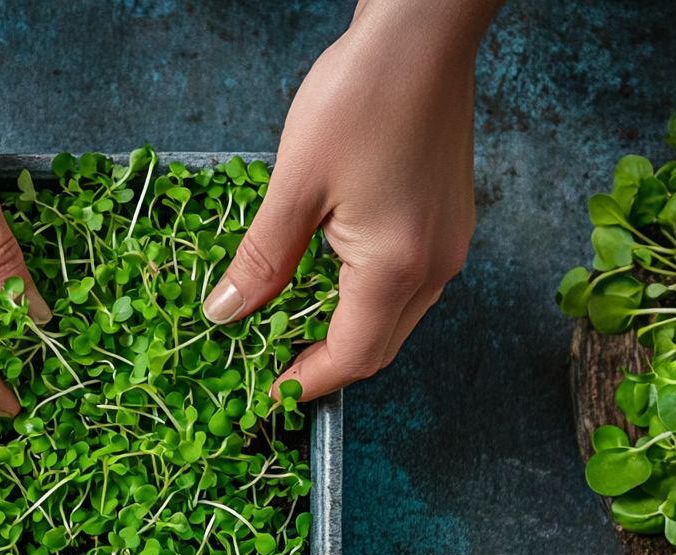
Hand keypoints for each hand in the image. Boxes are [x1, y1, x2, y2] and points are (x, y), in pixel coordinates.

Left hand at [203, 0, 499, 400]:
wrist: (422, 33)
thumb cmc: (360, 96)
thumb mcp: (294, 185)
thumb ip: (261, 260)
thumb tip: (225, 313)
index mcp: (396, 267)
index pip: (350, 357)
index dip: (306, 383)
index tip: (267, 396)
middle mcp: (435, 267)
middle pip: (377, 348)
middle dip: (326, 367)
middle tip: (273, 370)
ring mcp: (450, 246)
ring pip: (395, 321)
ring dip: (346, 336)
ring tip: (294, 334)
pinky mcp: (449, 223)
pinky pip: (408, 288)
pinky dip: (368, 303)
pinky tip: (331, 288)